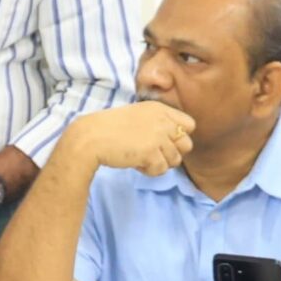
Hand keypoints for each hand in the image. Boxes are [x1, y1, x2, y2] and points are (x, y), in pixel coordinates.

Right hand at [67, 101, 196, 176]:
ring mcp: (158, 136)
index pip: (189, 125)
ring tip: (141, 158)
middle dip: (172, 153)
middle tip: (153, 154)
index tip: (163, 141)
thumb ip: (158, 124)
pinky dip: (149, 171)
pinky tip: (136, 163)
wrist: (90, 137)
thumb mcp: (138, 116)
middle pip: (186, 145)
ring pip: (175, 160)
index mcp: (160, 109)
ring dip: (159, 163)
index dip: (179, 137)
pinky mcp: (151, 152)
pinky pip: (161, 170)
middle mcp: (163, 120)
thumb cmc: (109, 129)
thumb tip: (176, 143)